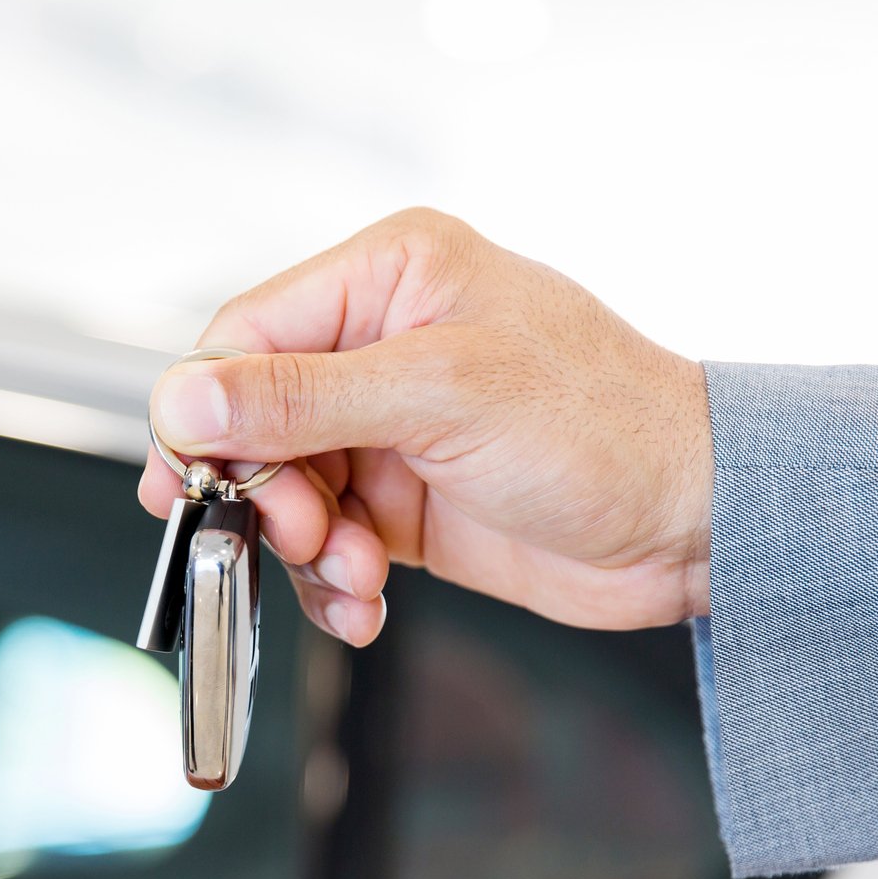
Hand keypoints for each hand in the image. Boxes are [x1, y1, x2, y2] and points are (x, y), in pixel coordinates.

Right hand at [139, 208, 712, 642]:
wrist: (693, 523)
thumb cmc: (604, 427)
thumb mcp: (441, 396)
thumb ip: (303, 399)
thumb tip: (184, 398)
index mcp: (389, 277)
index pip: (243, 335)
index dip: (206, 414)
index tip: (193, 483)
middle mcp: (380, 345)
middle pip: (251, 422)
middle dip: (265, 492)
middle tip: (301, 532)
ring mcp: (391, 429)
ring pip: (282, 493)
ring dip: (305, 550)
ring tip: (358, 574)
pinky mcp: (405, 504)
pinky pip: (327, 544)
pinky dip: (334, 582)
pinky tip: (368, 600)